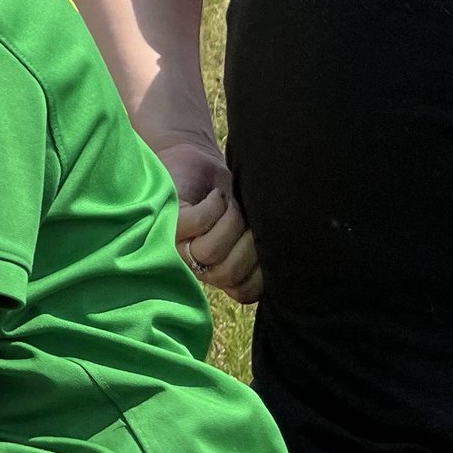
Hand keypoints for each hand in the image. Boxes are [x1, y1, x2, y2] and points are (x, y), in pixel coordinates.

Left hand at [157, 141, 262, 302]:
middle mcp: (197, 266)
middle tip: (247, 217)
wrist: (196, 160)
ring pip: (210, 252)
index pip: (245, 292)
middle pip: (229, 273)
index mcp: (220, 272)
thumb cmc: (231, 194)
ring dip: (230, 222)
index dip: (262, 270)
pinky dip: (214, 206)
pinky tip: (216, 195)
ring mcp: (179, 246)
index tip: (264, 240)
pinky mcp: (169, 221)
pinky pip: (198, 223)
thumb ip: (261, 249)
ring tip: (231, 204)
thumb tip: (283, 263)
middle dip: (248, 242)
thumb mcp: (253, 223)